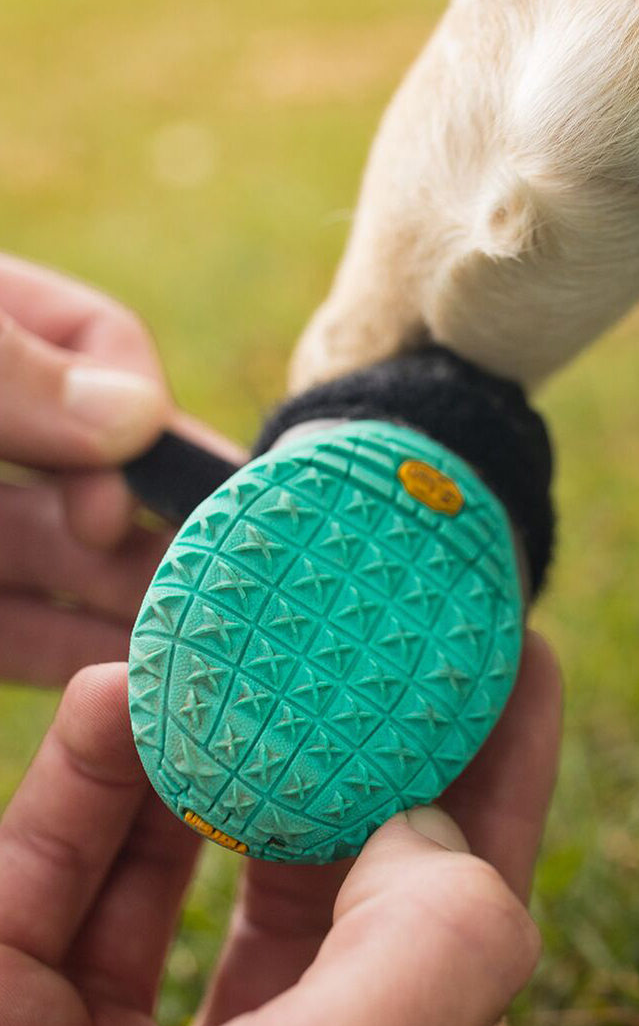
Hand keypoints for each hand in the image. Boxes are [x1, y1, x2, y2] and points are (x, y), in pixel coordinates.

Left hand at [0, 254, 240, 685]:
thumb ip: (6, 369)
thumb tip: (136, 420)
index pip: (103, 347)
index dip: (136, 408)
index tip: (119, 470)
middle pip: (107, 470)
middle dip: (168, 521)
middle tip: (229, 580)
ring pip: (75, 561)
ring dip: (141, 599)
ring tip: (210, 641)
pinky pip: (18, 632)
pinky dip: (76, 655)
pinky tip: (134, 679)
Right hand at [0, 632, 561, 1025]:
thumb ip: (433, 962)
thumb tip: (428, 829)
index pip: (464, 910)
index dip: (503, 778)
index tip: (522, 658)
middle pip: (335, 868)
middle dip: (356, 738)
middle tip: (377, 622)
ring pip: (192, 862)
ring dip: (211, 742)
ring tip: (233, 643)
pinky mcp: (9, 1025)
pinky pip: (53, 883)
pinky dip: (84, 784)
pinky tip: (109, 700)